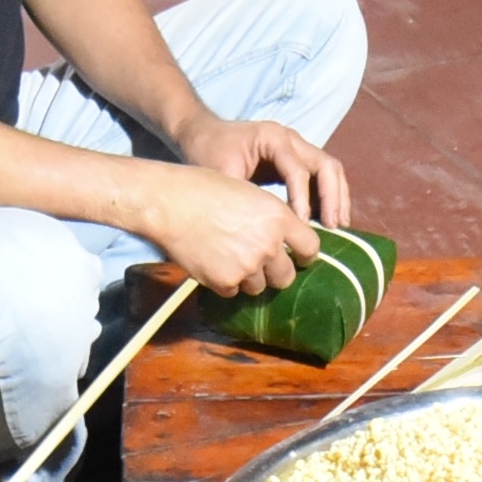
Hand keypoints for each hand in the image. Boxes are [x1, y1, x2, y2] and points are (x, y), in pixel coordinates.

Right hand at [132, 161, 320, 294]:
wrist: (170, 202)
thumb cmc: (206, 189)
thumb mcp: (251, 194)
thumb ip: (272, 218)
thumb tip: (286, 240)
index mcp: (279, 218)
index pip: (310, 248)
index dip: (303, 254)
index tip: (296, 256)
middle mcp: (268, 245)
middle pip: (287, 277)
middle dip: (275, 273)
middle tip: (260, 263)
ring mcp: (247, 266)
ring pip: (258, 287)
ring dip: (248, 279)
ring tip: (228, 257)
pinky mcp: (224, 281)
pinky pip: (233, 292)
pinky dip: (224, 282)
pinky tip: (212, 262)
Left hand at [174, 111, 353, 229]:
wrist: (200, 134)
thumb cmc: (207, 152)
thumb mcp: (220, 175)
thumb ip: (243, 198)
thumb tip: (263, 230)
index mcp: (273, 138)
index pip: (298, 170)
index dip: (302, 199)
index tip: (302, 226)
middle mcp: (291, 139)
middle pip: (326, 165)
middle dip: (332, 197)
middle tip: (332, 226)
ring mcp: (297, 147)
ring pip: (330, 169)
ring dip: (337, 197)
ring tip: (338, 226)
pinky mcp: (296, 160)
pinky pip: (322, 177)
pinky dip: (328, 197)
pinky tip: (327, 220)